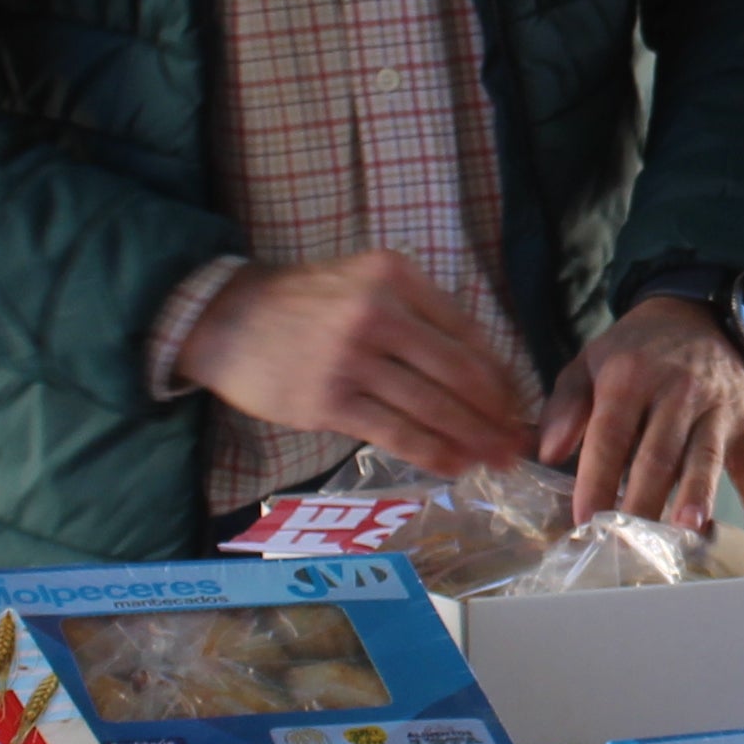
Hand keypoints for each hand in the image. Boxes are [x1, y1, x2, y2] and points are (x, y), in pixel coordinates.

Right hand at [176, 251, 531, 472]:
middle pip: (459, 373)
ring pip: (433, 407)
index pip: (467, 333)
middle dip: (498, 414)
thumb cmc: (300, 304)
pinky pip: (398, 434)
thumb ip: (415, 312)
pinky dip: (435, 454)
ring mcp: (352, 358)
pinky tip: (456, 466)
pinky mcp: (329, 401)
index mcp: (394, 277)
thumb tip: (479, 368)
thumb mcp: (361, 281)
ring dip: (475, 439)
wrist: (224, 318)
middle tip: (519, 441)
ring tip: (498, 461)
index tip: (517, 402)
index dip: (500, 375)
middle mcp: (378, 312)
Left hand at [539, 295, 743, 535]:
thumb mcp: (589, 363)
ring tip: (684, 531)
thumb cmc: (635, 352)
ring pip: (705, 459)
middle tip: (627, 542)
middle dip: (642, 500)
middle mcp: (678, 392)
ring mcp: (717, 410)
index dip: (596, 479)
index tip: (583, 518)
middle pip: (658, 455)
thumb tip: (549, 452)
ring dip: (696, 495)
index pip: (611, 435)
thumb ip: (565, 406)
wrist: (699, 315)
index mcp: (631, 377)